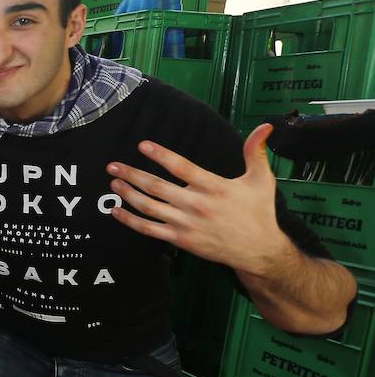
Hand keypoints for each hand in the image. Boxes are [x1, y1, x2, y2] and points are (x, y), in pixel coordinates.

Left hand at [106, 124, 289, 274]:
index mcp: (214, 187)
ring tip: (113, 182)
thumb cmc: (259, 212)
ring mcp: (186, 223)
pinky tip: (116, 211)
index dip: (161, 155)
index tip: (142, 145)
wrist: (258, 250)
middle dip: (132, 174)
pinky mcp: (180, 239)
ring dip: (128, 194)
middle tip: (113, 166)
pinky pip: (149, 229)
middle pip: (157, 187)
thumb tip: (264, 126)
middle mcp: (196, 205)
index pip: (182, 167)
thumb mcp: (261, 180)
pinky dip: (130, 220)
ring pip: (149, 207)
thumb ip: (255, 152)